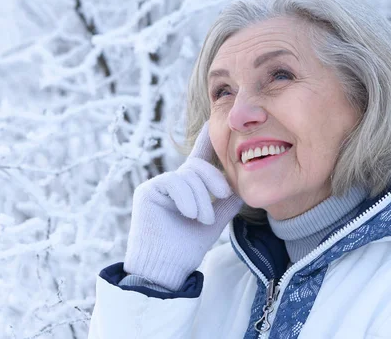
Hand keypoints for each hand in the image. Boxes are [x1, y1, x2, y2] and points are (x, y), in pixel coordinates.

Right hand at [123, 122, 242, 290]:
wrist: (166, 268)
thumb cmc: (188, 248)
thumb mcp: (214, 221)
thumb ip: (227, 202)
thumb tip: (243, 187)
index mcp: (189, 187)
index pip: (200, 159)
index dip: (205, 140)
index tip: (212, 122)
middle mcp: (174, 183)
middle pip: (198, 166)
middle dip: (213, 181)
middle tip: (219, 200)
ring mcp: (159, 185)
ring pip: (188, 176)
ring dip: (201, 199)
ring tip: (202, 219)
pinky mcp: (148, 191)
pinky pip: (173, 182)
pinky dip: (186, 198)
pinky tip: (189, 214)